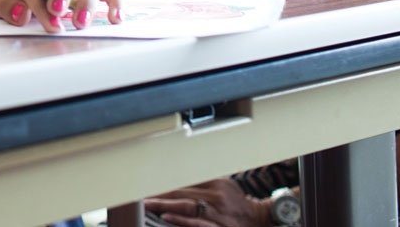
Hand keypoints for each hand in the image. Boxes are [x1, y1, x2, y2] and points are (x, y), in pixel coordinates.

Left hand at [144, 179, 271, 226]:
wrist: (258, 219)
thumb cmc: (235, 201)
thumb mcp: (223, 184)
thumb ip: (202, 180)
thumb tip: (175, 177)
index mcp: (216, 183)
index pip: (185, 180)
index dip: (164, 183)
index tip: (146, 184)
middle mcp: (217, 197)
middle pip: (183, 193)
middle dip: (160, 195)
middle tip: (141, 196)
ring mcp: (218, 215)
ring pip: (188, 208)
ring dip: (165, 206)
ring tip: (149, 205)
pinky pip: (198, 225)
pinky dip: (181, 222)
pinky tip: (167, 219)